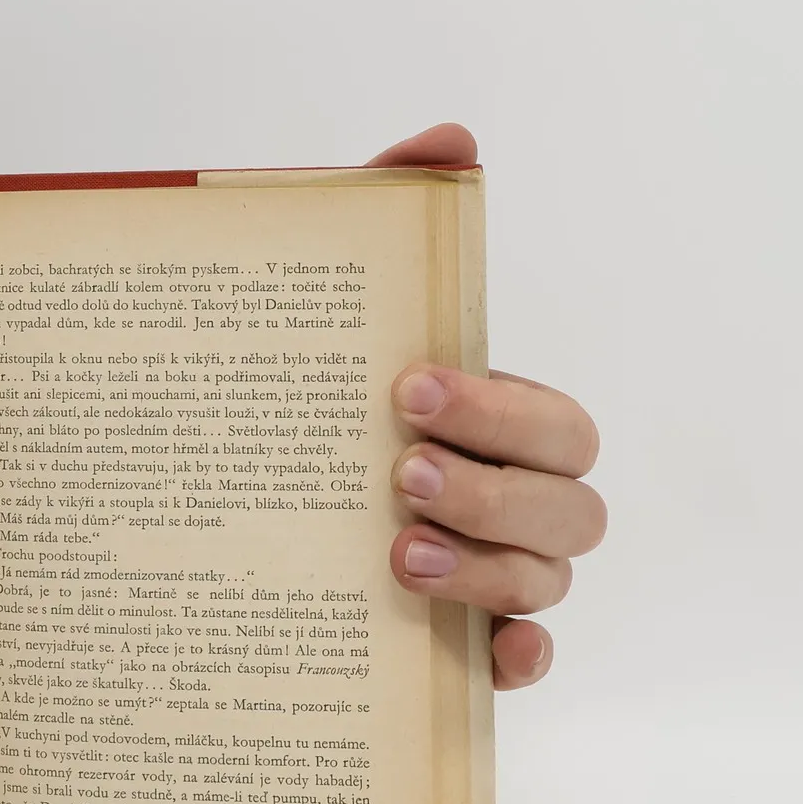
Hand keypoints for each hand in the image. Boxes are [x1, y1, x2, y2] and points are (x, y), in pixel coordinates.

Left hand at [367, 124, 605, 690]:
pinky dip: (518, 660)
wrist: (232, 477)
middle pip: (570, 507)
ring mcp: (499, 574)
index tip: (405, 389)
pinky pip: (527, 662)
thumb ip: (389, 204)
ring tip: (396, 553)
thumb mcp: (334, 289)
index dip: (499, 410)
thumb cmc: (316, 375)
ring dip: (490, 570)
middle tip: (398, 473)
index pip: (555, 421)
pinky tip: (485, 653)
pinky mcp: (465, 638)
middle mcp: (517, 496)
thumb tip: (452, 141)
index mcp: (502, 417)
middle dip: (494, 492)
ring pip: (550, 583)